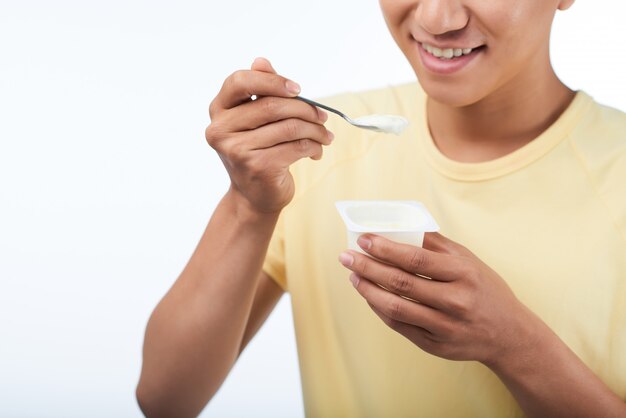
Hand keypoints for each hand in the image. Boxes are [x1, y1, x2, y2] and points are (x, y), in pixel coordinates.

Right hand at [205, 57, 333, 213]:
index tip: (297, 89)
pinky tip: (316, 151)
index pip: (240, 82)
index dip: (272, 81)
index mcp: (219, 111)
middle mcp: (222, 130)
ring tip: (324, 136)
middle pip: (272, 105)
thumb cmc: (256, 153)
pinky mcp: (258, 166)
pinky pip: (297, 147)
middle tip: (323, 116)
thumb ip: (259, 92)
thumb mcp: (254, 121)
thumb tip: (261, 61)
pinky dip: (314, 147)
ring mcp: (238, 150)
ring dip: (315, 130)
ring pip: (290, 127)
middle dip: (305, 109)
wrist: (253, 198)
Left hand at [338, 232, 539, 364]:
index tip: (363, 239)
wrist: (509, 335)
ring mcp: (444, 327)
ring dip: (368, 290)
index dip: (385, 248)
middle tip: (346, 257)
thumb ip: (436, 244)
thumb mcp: (469, 260)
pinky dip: (379, 309)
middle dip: (367, 267)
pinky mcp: (435, 346)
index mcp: (463, 274)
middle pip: (400, 283)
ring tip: (353, 277)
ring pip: (395, 307)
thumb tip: (401, 225)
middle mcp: (455, 301)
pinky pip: (399, 325)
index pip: (415, 259)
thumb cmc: (485, 289)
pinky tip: (369, 295)